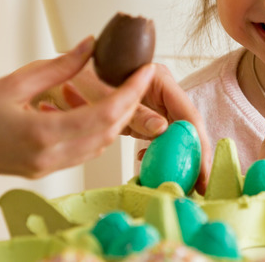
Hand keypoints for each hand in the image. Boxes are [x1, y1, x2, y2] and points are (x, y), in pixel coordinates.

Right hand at [0, 36, 154, 179]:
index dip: (132, 91)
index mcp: (43, 133)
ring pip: (99, 144)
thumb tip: (90, 44)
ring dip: (115, 118)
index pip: (106, 114)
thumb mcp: (14, 81)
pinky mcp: (41, 170)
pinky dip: (95, 129)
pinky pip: (81, 151)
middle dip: (130, 103)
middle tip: (139, 75)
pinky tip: (90, 107)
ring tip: (121, 88)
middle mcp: (50, 157)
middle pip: (109, 132)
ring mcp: (46, 167)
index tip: (147, 69)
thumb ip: (58, 66)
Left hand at [59, 63, 212, 192]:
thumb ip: (135, 112)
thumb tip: (162, 129)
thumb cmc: (82, 79)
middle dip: (194, 155)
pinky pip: (157, 138)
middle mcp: (161, 93)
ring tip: (184, 183)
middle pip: (186, 127)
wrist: (62, 79)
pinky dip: (156, 152)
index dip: (199, 143)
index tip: (203, 169)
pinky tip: (144, 161)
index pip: (188, 115)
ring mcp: (153, 106)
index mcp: (160, 81)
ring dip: (178, 157)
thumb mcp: (107, 96)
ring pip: (174, 134)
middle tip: (200, 185)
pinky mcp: (142, 118)